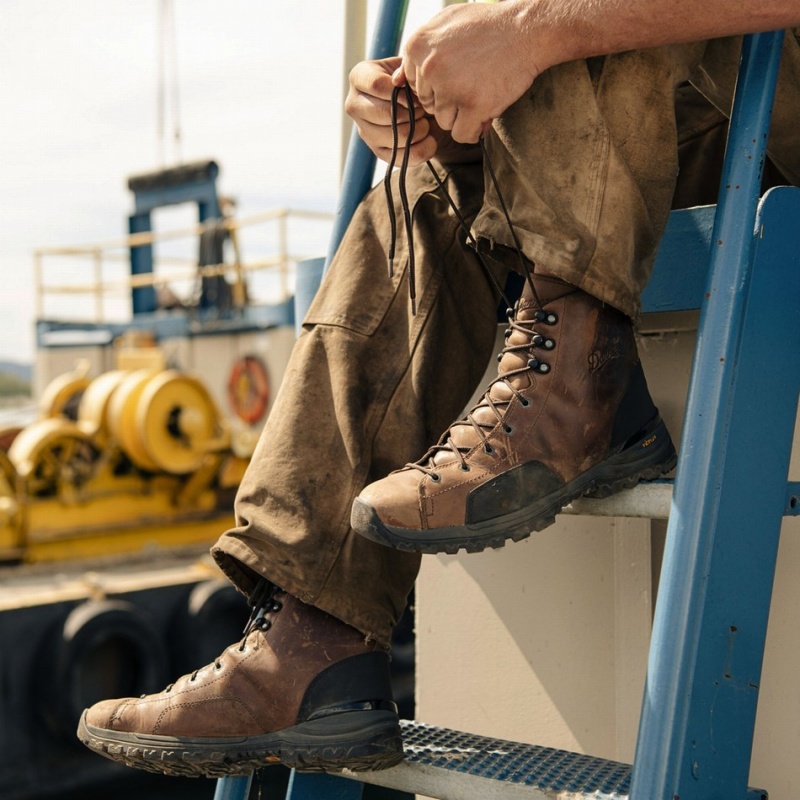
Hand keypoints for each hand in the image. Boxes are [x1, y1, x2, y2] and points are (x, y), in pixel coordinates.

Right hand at [345, 56, 437, 164]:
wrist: (419, 102)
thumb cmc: (412, 79)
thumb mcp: (410, 67)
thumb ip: (405, 69)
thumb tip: (398, 82)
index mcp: (359, 77)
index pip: (376, 85)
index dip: (401, 92)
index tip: (417, 96)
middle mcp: (355, 105)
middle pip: (386, 114)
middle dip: (412, 113)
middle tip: (423, 108)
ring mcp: (364, 131)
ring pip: (396, 137)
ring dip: (420, 129)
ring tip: (425, 121)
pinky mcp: (377, 152)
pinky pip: (403, 158)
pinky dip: (423, 149)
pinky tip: (429, 139)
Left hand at [395, 2, 541, 142]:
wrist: (526, 29)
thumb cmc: (487, 27)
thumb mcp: (445, 25)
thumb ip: (419, 53)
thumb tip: (396, 82)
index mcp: (417, 46)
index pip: (415, 86)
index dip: (438, 86)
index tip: (458, 75)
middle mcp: (429, 67)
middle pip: (429, 106)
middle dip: (450, 102)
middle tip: (475, 83)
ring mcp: (450, 88)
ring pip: (444, 122)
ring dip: (463, 116)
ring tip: (483, 93)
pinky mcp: (472, 106)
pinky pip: (462, 135)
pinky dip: (474, 130)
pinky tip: (486, 114)